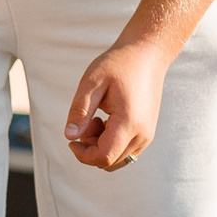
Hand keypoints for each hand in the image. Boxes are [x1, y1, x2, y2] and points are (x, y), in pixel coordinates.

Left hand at [64, 39, 176, 171]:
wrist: (147, 55)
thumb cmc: (118, 65)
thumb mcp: (92, 82)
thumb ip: (80, 110)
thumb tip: (70, 136)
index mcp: (130, 122)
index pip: (104, 157)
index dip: (83, 155)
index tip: (72, 140)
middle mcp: (143, 134)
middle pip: (110, 162)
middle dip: (90, 149)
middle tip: (86, 122)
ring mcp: (147, 135)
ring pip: (117, 160)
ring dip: (100, 147)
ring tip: (96, 120)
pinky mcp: (147, 133)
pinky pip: (125, 152)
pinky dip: (110, 144)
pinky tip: (105, 122)